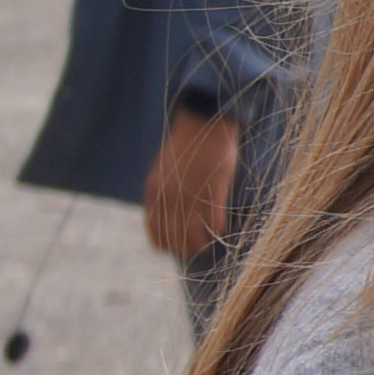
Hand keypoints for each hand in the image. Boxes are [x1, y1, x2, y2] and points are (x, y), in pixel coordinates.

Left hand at [142, 106, 241, 257]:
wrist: (202, 124)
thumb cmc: (185, 146)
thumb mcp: (164, 171)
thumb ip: (163, 193)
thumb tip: (168, 216)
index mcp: (154, 192)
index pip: (155, 231)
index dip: (164, 244)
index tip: (173, 248)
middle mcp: (169, 197)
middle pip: (175, 237)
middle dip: (184, 248)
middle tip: (194, 251)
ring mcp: (191, 194)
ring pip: (194, 233)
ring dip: (201, 243)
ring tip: (207, 246)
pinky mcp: (213, 189)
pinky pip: (214, 220)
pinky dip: (217, 229)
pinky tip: (220, 231)